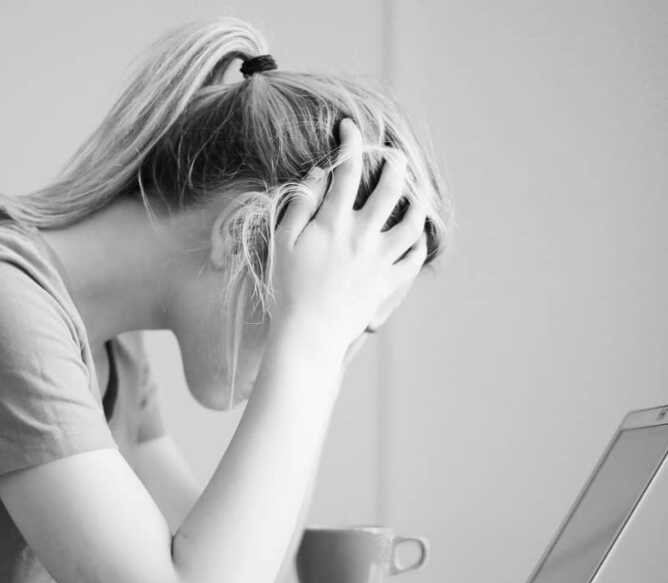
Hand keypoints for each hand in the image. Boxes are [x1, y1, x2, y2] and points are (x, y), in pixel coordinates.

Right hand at [270, 117, 428, 357]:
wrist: (309, 335)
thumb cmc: (288, 290)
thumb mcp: (282, 244)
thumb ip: (301, 205)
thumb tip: (321, 175)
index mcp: (334, 222)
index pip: (348, 169)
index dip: (351, 141)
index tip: (349, 127)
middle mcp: (363, 235)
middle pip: (391, 187)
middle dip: (394, 162)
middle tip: (392, 154)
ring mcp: (380, 260)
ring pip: (413, 220)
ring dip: (417, 199)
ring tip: (414, 190)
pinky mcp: (388, 283)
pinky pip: (414, 258)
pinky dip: (419, 242)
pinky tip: (416, 234)